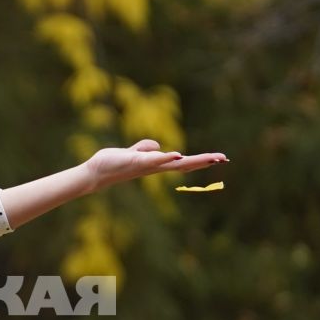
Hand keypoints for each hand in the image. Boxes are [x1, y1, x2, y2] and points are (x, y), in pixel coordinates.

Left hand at [83, 139, 227, 190]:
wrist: (95, 173)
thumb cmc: (113, 164)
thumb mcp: (133, 153)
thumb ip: (145, 149)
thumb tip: (156, 146)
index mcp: (156, 164)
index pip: (183, 162)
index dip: (200, 160)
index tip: (220, 158)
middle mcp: (154, 167)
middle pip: (184, 164)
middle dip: (204, 161)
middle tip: (224, 159)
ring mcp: (146, 166)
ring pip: (172, 163)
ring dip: (190, 160)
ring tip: (209, 158)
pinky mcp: (135, 161)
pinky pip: (153, 160)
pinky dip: (165, 157)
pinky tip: (177, 154)